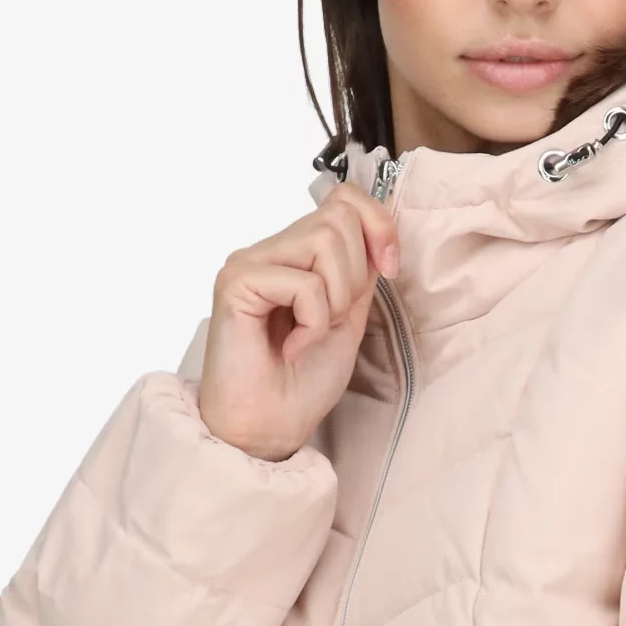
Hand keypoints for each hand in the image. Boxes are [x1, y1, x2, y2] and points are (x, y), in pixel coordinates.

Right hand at [197, 182, 399, 460]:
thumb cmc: (304, 379)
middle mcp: (268, 249)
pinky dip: (314, 321)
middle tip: (334, 319)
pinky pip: (303, 282)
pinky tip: (292, 348)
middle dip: (355, 274)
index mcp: (294, 252)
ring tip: (312, 332)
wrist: (270, 428)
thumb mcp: (350, 312)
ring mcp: (249, 263)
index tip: (389, 268)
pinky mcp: (236, 283)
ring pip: (325, 240)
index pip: (344, 198)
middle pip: (339, 217)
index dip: (378, 225)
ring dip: (336, 298)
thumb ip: (361, 267)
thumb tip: (382, 224)